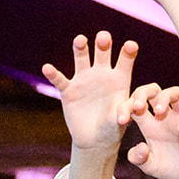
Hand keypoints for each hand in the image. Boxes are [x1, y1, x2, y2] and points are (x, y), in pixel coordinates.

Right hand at [43, 32, 138, 152]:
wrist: (95, 140)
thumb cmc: (113, 129)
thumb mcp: (121, 121)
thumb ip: (123, 113)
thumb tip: (126, 114)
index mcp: (119, 79)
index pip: (125, 60)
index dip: (128, 51)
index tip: (131, 45)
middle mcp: (101, 74)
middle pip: (102, 52)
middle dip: (103, 44)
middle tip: (104, 38)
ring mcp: (84, 80)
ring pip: (82, 58)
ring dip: (81, 48)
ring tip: (81, 40)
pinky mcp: (69, 91)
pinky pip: (60, 80)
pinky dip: (53, 74)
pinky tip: (47, 68)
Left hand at [126, 84, 178, 178]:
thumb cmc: (171, 169)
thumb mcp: (150, 167)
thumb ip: (139, 159)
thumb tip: (139, 146)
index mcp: (149, 125)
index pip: (134, 105)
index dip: (124, 107)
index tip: (121, 121)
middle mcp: (165, 119)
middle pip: (153, 91)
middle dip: (142, 92)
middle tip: (138, 106)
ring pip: (175, 93)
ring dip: (165, 97)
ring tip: (158, 111)